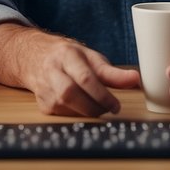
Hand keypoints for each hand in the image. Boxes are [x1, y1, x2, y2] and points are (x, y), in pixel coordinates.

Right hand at [0, 24, 139, 117]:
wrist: (33, 57)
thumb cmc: (67, 56)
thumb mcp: (90, 57)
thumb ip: (112, 72)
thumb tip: (136, 80)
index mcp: (67, 55)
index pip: (84, 77)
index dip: (102, 95)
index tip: (117, 105)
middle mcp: (52, 70)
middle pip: (70, 93)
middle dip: (94, 106)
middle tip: (111, 108)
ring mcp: (44, 88)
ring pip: (65, 106)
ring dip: (87, 112)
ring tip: (100, 108)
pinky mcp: (43, 104)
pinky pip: (62, 115)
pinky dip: (77, 115)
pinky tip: (84, 108)